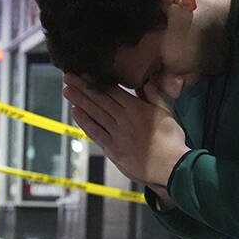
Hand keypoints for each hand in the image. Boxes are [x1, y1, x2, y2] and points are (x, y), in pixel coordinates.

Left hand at [64, 74, 189, 188]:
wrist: (171, 166)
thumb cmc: (172, 140)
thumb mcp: (167, 111)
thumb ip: (154, 95)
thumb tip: (144, 82)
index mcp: (136, 108)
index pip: (112, 90)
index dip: (96, 81)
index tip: (84, 73)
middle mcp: (123, 118)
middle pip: (99, 99)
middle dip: (82, 87)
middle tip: (68, 77)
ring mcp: (116, 134)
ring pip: (94, 113)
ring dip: (79, 101)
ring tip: (67, 91)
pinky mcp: (113, 149)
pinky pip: (96, 132)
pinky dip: (84, 122)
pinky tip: (75, 113)